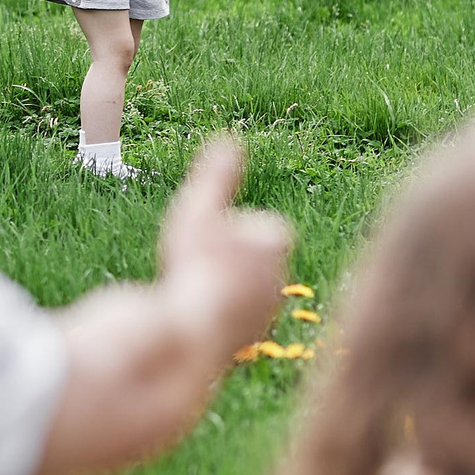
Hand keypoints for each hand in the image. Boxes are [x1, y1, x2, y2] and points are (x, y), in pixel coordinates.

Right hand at [157, 137, 292, 357]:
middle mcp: (280, 276)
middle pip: (244, 258)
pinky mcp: (252, 336)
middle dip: (223, 261)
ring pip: (238, 287)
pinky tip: (197, 313)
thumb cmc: (195, 265)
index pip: (250, 226)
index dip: (222, 232)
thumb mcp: (199, 209)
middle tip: (198, 267)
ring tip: (197, 290)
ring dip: (218, 286)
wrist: (193, 331)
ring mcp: (267, 310)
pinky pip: (232, 314)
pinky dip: (217, 311)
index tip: (206, 244)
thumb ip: (215, 176)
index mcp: (276, 241)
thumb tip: (229, 139)